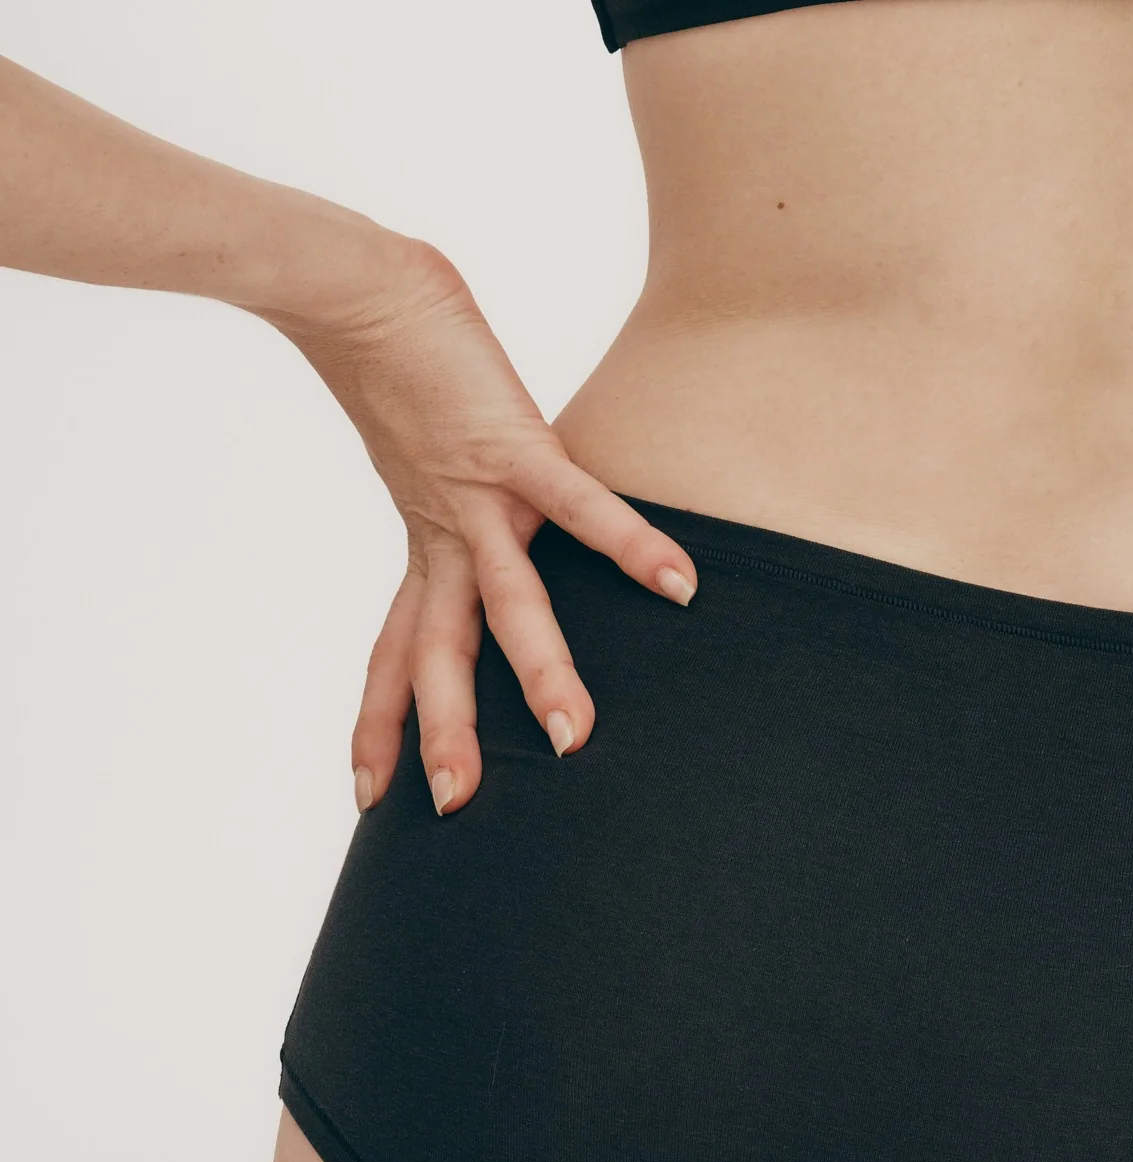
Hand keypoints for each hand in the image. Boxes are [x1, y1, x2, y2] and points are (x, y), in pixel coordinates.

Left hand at [270, 239, 697, 815]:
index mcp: (426, 540)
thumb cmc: (393, 356)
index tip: (368, 791)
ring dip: (540, 671)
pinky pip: (583, 509)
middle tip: (453, 806)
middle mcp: (445, 533)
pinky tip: (680, 584)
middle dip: (446, 729)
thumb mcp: (420, 447)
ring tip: (573, 738)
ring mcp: (479, 496)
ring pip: (508, 603)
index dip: (382, 719)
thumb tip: (484, 490)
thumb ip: (452, 485)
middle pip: (442, 651)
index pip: (398, 650)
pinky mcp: (515, 448)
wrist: (354, 286)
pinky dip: (631, 546)